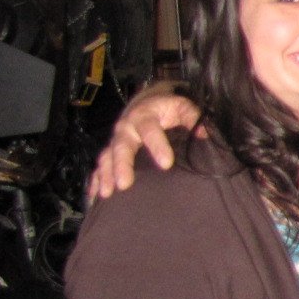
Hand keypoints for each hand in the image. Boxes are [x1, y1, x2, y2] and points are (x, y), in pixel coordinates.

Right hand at [87, 84, 198, 199]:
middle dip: (122, 165)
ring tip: (107, 194)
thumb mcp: (181, 106)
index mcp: (144, 116)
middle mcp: (126, 129)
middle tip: (125, 184)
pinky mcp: (110, 152)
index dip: (157, 145)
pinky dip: (95, 180)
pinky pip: (99, 166)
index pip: (150, 130)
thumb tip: (204, 134)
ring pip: (107, 157)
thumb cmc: (166, 108)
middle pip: (121, 147)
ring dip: (105, 175)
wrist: (145, 102)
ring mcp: (116, 141)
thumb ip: (192, 117)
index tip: (166, 164)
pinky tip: (94, 196)